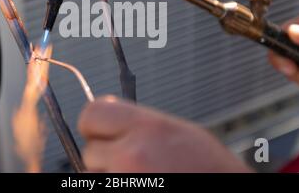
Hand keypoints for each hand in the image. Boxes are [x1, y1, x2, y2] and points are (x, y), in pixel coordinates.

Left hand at [78, 96, 251, 172]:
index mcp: (147, 128)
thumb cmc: (208, 169)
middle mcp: (132, 154)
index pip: (93, 113)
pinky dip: (114, 191)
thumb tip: (107, 127)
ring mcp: (125, 182)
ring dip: (108, 178)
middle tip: (128, 163)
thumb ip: (138, 126)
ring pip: (92, 177)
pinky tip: (141, 187)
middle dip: (104, 157)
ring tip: (141, 178)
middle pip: (90, 150)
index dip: (95, 125)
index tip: (101, 134)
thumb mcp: (176, 132)